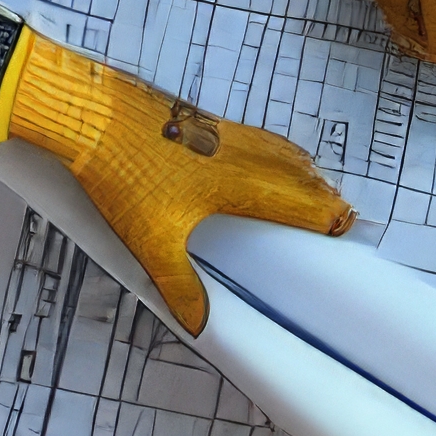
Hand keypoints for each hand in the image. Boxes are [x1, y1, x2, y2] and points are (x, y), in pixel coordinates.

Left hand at [0, 33, 350, 334]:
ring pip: (281, 153)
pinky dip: (276, 153)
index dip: (328, 218)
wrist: (93, 114)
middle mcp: (241, 155)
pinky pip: (257, 138)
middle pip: (301, 176)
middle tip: (337, 218)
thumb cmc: (122, 169)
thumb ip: (179, 284)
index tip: (343, 231)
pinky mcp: (204, 120)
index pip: (304, 203)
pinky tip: (265, 158)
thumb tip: (197, 320)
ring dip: (303, 173)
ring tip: (315, 189)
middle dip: (323, 198)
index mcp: (240, 184)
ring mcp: (223, 134)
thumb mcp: (151, 240)